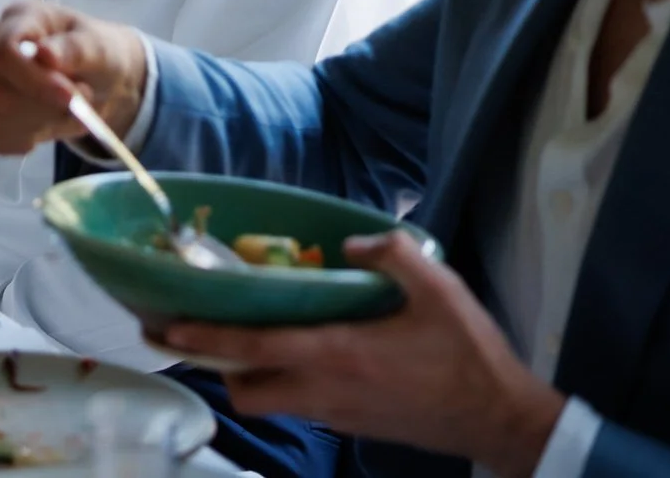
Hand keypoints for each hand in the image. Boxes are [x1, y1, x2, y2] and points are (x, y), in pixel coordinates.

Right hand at [0, 1, 147, 154]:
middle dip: (45, 107)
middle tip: (83, 96)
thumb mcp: (100, 46)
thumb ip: (76, 48)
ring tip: (68, 112)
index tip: (70, 98)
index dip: (34, 81)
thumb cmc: (98, 52)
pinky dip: (26, 139)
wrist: (99, 77)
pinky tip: (47, 125)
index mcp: (17, 19)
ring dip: (39, 125)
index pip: (4, 52)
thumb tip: (45, 54)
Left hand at [164, 234, 564, 475]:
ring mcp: (338, 416)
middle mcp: (324, 392)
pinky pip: (303, 407)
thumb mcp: (438, 288)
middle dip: (217, 365)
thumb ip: (390, 253)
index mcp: (336, 354)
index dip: (205, 336)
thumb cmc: (468, 355)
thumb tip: (351, 243)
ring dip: (252, 376)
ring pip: (272, 403)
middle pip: (245, 390)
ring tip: (248, 337)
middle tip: (200, 332)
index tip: (167, 326)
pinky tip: (304, 355)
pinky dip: (288, 384)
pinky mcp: (354, 427)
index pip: (252, 347)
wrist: (502, 420)